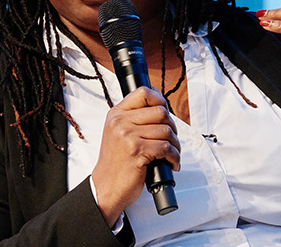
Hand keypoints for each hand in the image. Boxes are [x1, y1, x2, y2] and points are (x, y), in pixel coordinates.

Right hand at [90, 87, 179, 224]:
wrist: (105, 187)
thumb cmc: (115, 163)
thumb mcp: (118, 133)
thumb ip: (134, 119)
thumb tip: (161, 107)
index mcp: (116, 114)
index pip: (143, 93)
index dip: (159, 99)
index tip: (165, 111)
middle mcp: (120, 122)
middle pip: (160, 112)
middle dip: (172, 127)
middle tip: (171, 139)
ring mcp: (128, 136)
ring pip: (166, 130)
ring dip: (175, 145)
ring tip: (171, 154)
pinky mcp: (137, 151)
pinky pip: (166, 147)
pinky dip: (174, 157)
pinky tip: (171, 162)